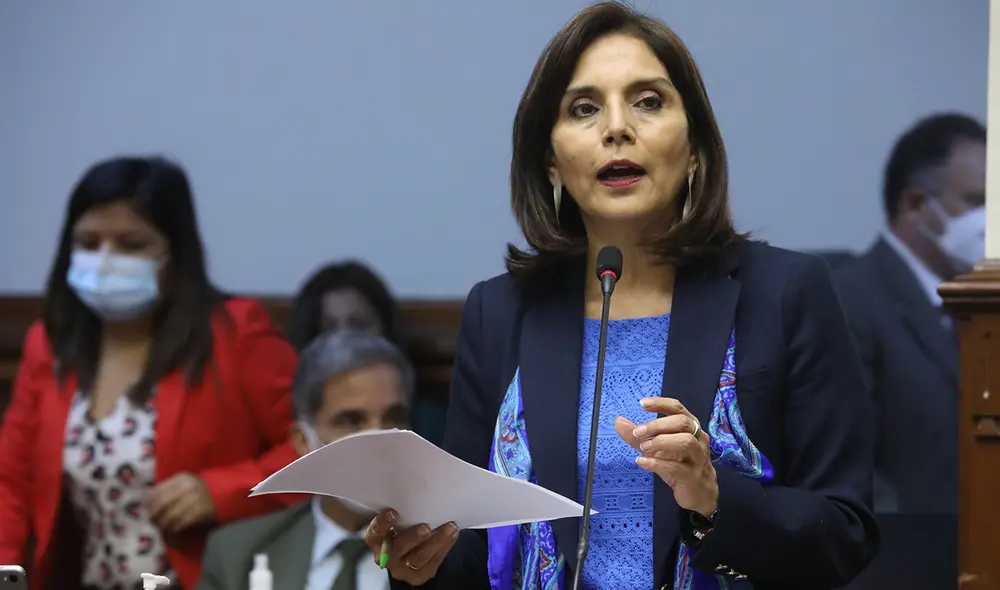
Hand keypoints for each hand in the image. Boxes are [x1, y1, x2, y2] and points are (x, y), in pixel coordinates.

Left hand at [147, 472, 215, 533]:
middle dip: (154, 516)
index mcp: (181, 478)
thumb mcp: (186, 484)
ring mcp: (194, 499)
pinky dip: (173, 530)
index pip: (156, 491)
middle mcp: (187, 487)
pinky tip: (173, 532)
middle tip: (153, 523)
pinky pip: (180, 523)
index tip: (149, 512)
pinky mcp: (199, 512)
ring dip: (163, 525)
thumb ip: (170, 489)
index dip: (149, 504)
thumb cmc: (202, 490)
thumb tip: (148, 502)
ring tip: (162, 529)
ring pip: (169, 515)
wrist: (226, 495)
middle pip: (161, 504)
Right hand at [364, 509, 458, 585]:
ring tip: (450, 528)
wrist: (412, 551)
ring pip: (418, 558)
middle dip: (412, 537)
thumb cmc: (403, 527)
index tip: (393, 512)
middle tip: (426, 527)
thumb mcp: (397, 520)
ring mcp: (402, 568)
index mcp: (376, 540)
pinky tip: (452, 536)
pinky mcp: (418, 576)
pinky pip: (432, 563)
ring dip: (436, 542)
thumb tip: (418, 489)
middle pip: (398, 548)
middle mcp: (386, 556)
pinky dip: (444, 548)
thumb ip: (402, 511)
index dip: (382, 524)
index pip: (375, 533)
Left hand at [615, 397, 718, 517]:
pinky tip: (642, 462)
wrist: (700, 493)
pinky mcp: (693, 476)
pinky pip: (677, 467)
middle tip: (638, 432)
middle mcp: (697, 439)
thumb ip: (638, 436)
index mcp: (690, 427)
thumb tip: (618, 421)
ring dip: (661, 441)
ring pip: (686, 441)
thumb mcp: (656, 448)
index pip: (678, 408)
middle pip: (682, 422)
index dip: (661, 404)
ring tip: (643, 447)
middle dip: (658, 425)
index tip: (642, 404)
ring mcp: (698, 457)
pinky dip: (657, 463)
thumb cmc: (679, 465)